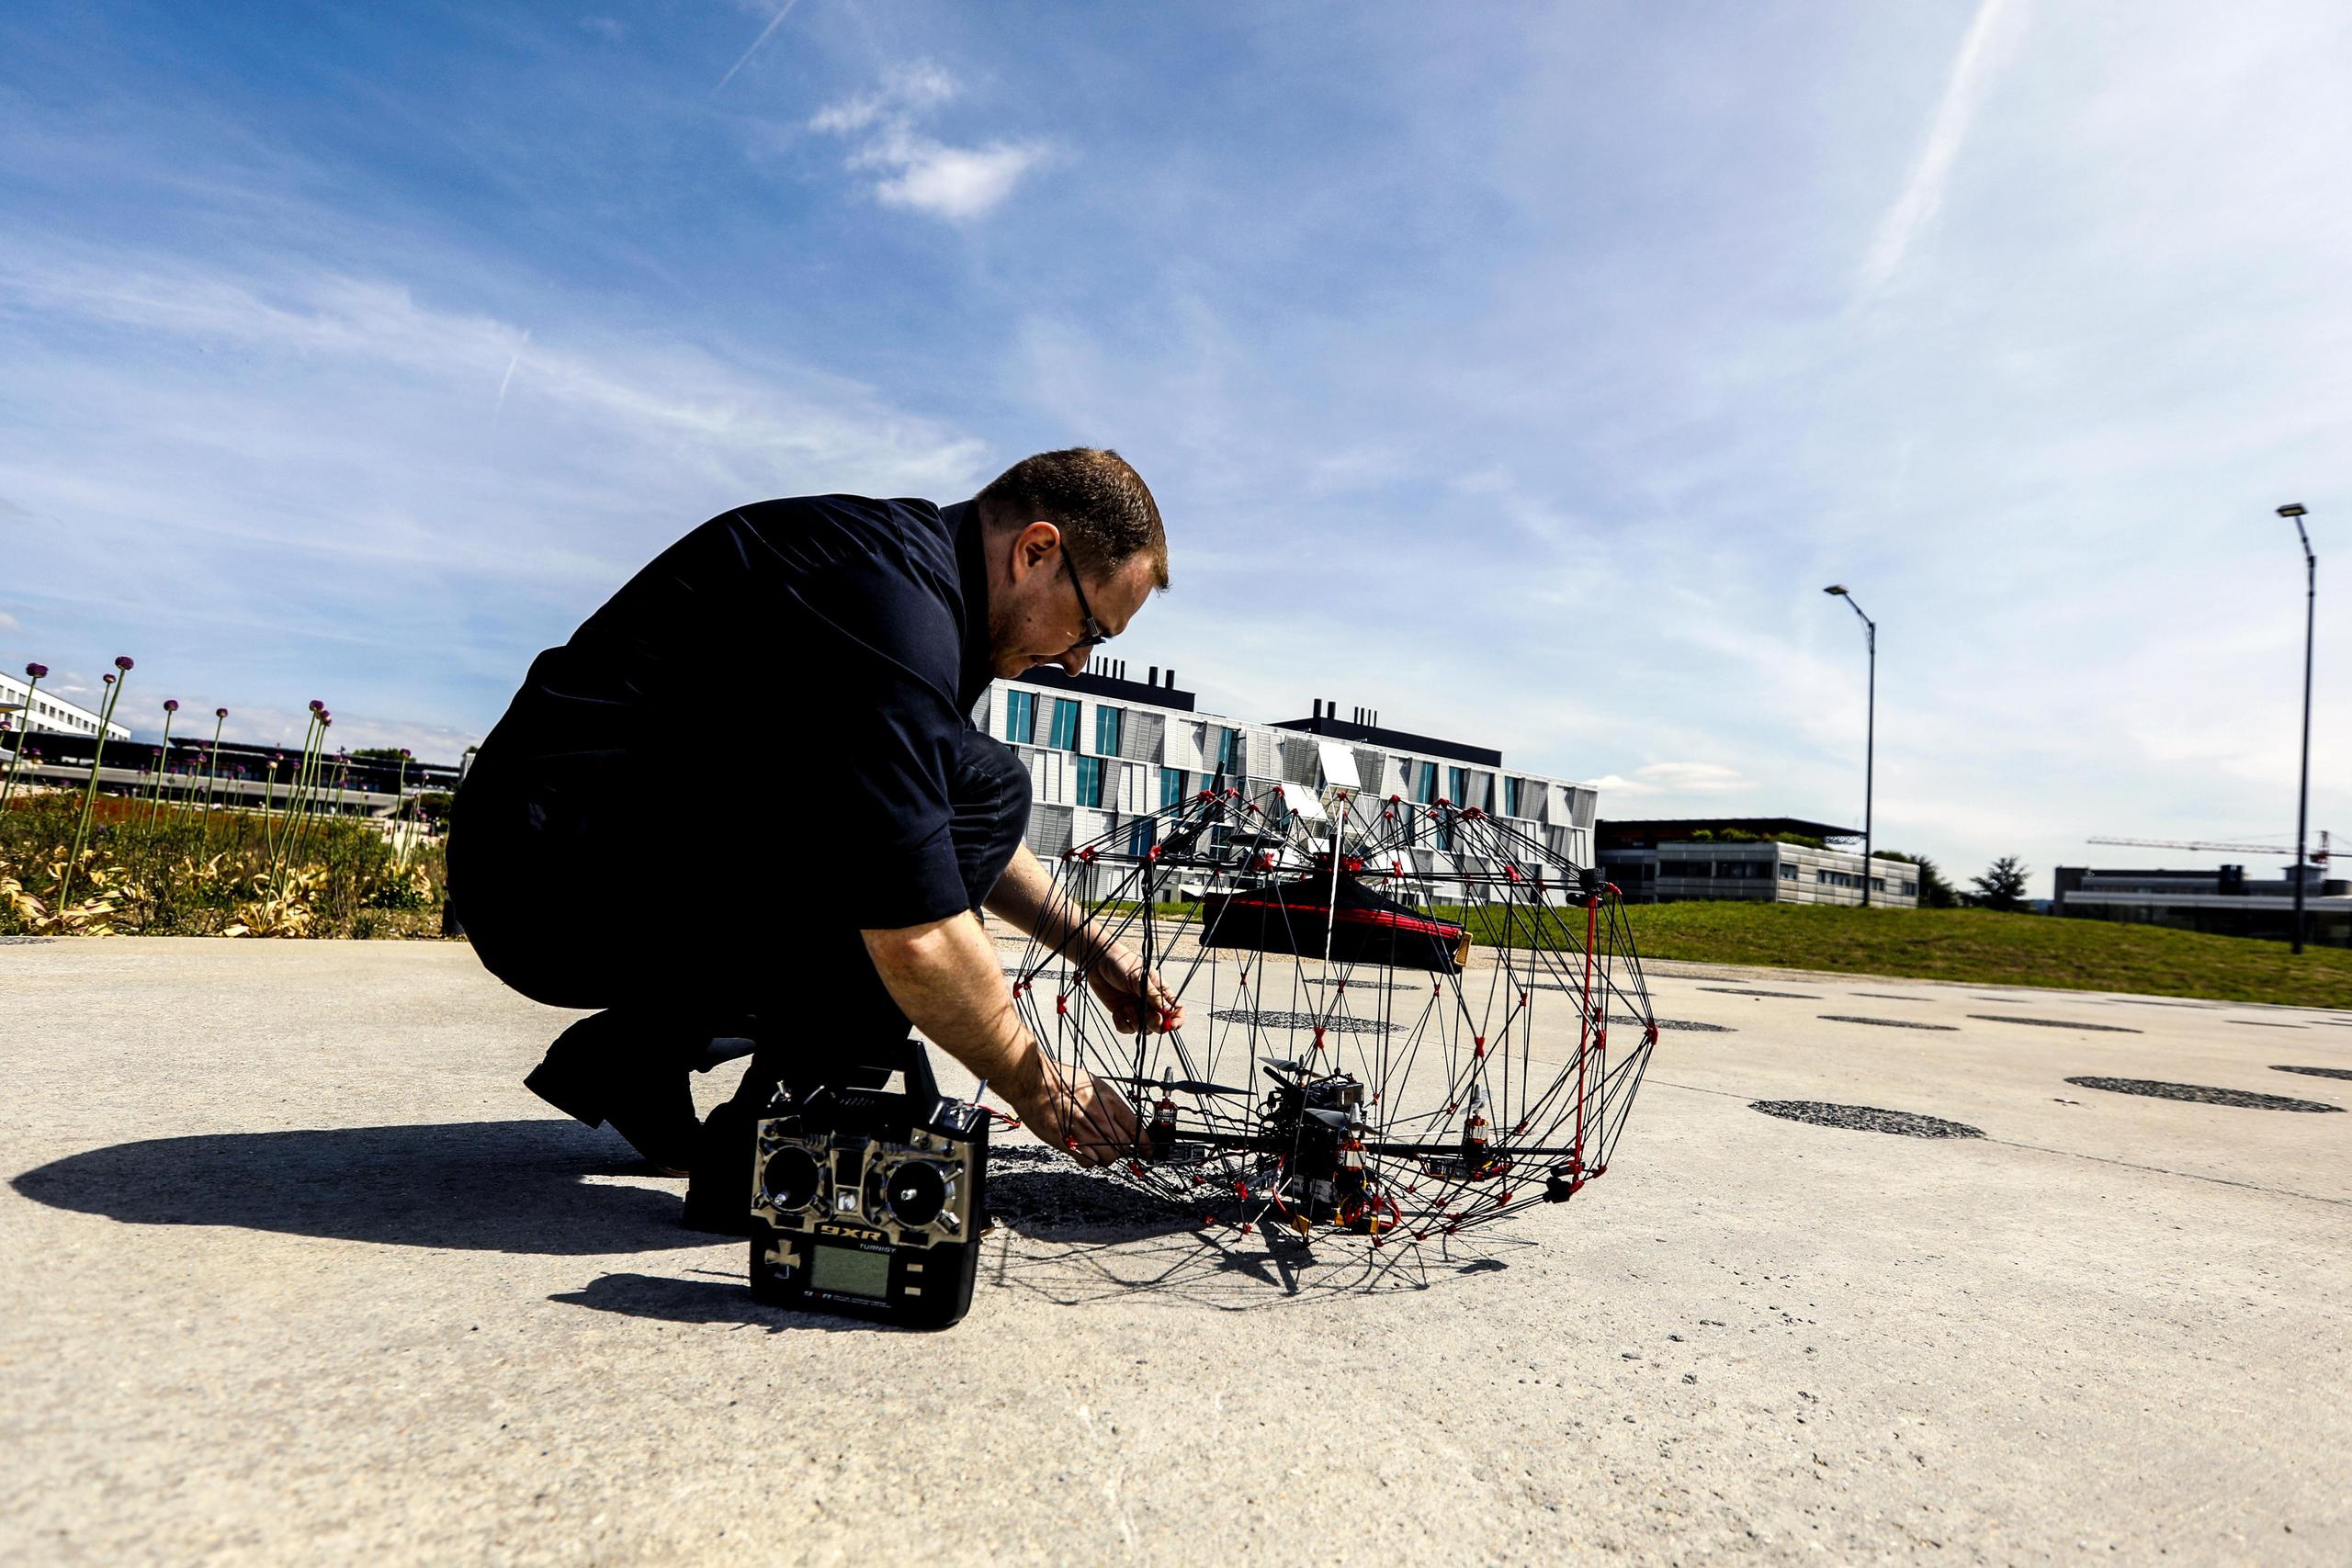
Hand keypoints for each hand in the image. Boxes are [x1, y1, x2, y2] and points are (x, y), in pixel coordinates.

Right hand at [1002, 1052, 1139, 1168]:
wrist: (1032, 1081)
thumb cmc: (1059, 1079)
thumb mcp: (1093, 1084)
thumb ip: (1110, 1104)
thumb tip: (1123, 1122)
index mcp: (1108, 1100)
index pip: (1136, 1128)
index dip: (1146, 1143)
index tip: (1149, 1150)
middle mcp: (1099, 1118)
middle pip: (1125, 1146)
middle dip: (1125, 1150)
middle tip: (1119, 1147)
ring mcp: (1083, 1132)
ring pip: (1108, 1158)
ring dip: (1107, 1157)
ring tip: (1099, 1147)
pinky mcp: (1067, 1143)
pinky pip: (1088, 1162)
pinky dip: (1089, 1160)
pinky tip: (1084, 1150)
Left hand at [1088, 951, 1184, 1033]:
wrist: (1098, 963)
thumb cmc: (1122, 963)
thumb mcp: (1139, 978)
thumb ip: (1153, 995)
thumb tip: (1167, 1011)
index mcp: (1161, 992)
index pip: (1176, 1011)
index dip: (1176, 1021)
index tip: (1171, 1025)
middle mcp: (1151, 1003)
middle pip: (1161, 1025)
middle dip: (1153, 1023)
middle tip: (1143, 1012)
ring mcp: (1137, 1010)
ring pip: (1144, 1029)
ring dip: (1135, 1021)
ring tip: (1127, 1006)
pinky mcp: (1123, 1014)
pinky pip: (1127, 1029)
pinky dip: (1122, 1023)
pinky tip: (1118, 1010)